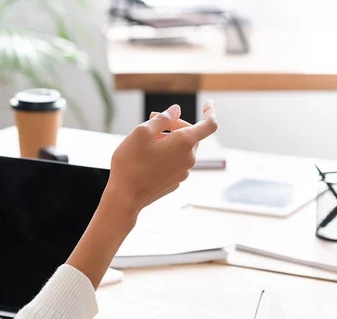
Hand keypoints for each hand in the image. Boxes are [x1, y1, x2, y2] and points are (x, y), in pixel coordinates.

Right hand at [67, 101, 216, 287]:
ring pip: (182, 149)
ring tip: (147, 141)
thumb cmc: (130, 163)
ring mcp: (184, 172)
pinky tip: (148, 157)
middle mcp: (189, 158)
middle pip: (191, 135)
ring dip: (169, 140)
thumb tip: (176, 110)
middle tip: (151, 120)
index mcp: (184, 143)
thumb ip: (162, 118)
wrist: (125, 198)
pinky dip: (167, 154)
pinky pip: (176, 162)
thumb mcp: (141, 132)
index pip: (209, 125)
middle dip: (175, 125)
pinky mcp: (176, 181)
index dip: (210, 112)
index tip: (208, 103)